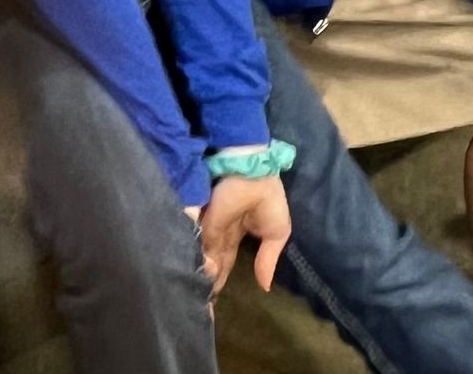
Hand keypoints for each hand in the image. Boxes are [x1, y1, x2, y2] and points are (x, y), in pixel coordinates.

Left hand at [198, 172, 290, 293]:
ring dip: (204, 275)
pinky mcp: (205, 219)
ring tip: (197, 298)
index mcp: (235, 234)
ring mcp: (210, 226)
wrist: (254, 170)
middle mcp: (219, 232)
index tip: (212, 298)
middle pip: (212, 262)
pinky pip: (201, 244)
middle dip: (207, 280)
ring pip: (205, 256)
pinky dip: (200, 260)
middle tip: (197, 304)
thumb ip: (267, 259)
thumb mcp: (276, 233)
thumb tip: (266, 287)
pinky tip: (197, 279)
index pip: (226, 260)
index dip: (220, 277)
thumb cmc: (267, 198)